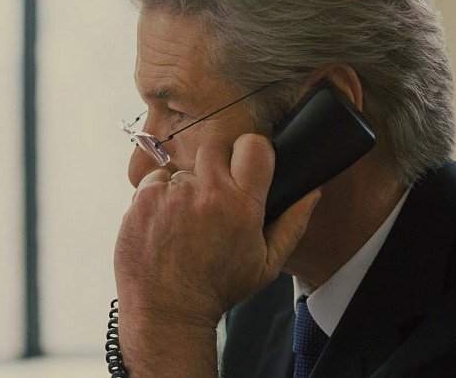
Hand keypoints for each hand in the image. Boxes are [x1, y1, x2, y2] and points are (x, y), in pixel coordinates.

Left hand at [114, 133, 320, 375]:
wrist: (168, 311)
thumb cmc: (219, 289)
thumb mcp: (267, 264)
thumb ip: (292, 224)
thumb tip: (312, 192)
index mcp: (241, 205)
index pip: (254, 146)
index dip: (252, 151)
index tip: (247, 165)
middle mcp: (205, 193)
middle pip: (216, 147)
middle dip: (218, 165)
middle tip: (214, 193)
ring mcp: (171, 194)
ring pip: (184, 168)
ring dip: (186, 187)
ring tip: (186, 220)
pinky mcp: (143, 199)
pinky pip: (155, 180)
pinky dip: (160, 195)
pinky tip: (165, 222)